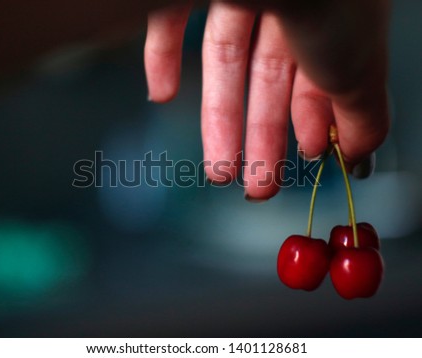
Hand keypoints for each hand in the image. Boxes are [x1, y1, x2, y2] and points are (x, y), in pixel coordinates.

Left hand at [144, 0, 389, 199]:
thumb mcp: (359, 71)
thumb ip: (363, 115)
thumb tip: (358, 154)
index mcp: (330, 21)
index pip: (316, 81)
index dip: (306, 124)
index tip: (299, 161)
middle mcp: (288, 0)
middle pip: (269, 81)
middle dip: (263, 139)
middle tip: (256, 185)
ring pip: (225, 59)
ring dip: (219, 120)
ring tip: (219, 170)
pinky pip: (171, 19)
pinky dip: (164, 57)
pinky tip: (162, 94)